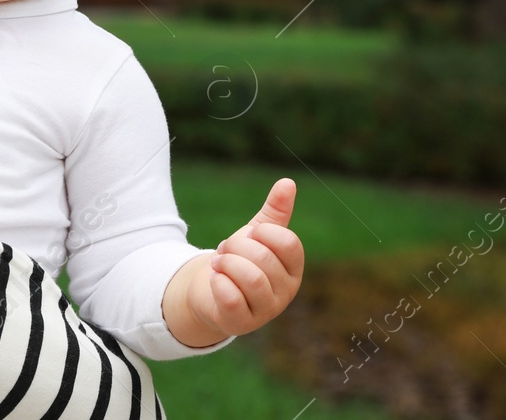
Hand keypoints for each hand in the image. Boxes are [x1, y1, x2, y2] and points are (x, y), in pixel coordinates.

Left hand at [165, 178, 302, 345]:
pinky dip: (218, 283)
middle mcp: (285, 291)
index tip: (248, 234)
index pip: (288, 243)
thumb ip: (274, 211)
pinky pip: (232, 300)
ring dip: (227, 264)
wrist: (211, 290)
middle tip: (224, 249)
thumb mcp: (256, 234)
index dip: (262, 232)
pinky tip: (215, 279)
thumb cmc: (240, 260)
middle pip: (265, 259)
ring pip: (251, 279)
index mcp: (293, 267)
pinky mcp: (242, 323)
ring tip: (218, 262)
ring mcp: (266, 310)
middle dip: (237, 246)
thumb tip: (288, 182)